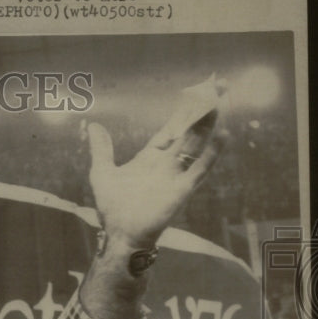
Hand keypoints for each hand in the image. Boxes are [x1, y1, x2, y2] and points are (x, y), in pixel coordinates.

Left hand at [88, 77, 226, 248]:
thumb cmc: (113, 207)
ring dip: (207, 123)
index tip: (198, 90)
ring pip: (196, 143)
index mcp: (152, 157)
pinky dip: (211, 154)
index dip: (184, 110)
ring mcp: (176, 175)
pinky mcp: (181, 190)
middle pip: (189, 130)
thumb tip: (95, 126)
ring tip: (218, 100)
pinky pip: (199, 169)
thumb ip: (102, 149)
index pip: (172, 127)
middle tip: (219, 84)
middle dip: (203, 108)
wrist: (120, 234)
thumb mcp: (102, 172)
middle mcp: (167, 163)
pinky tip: (222, 136)